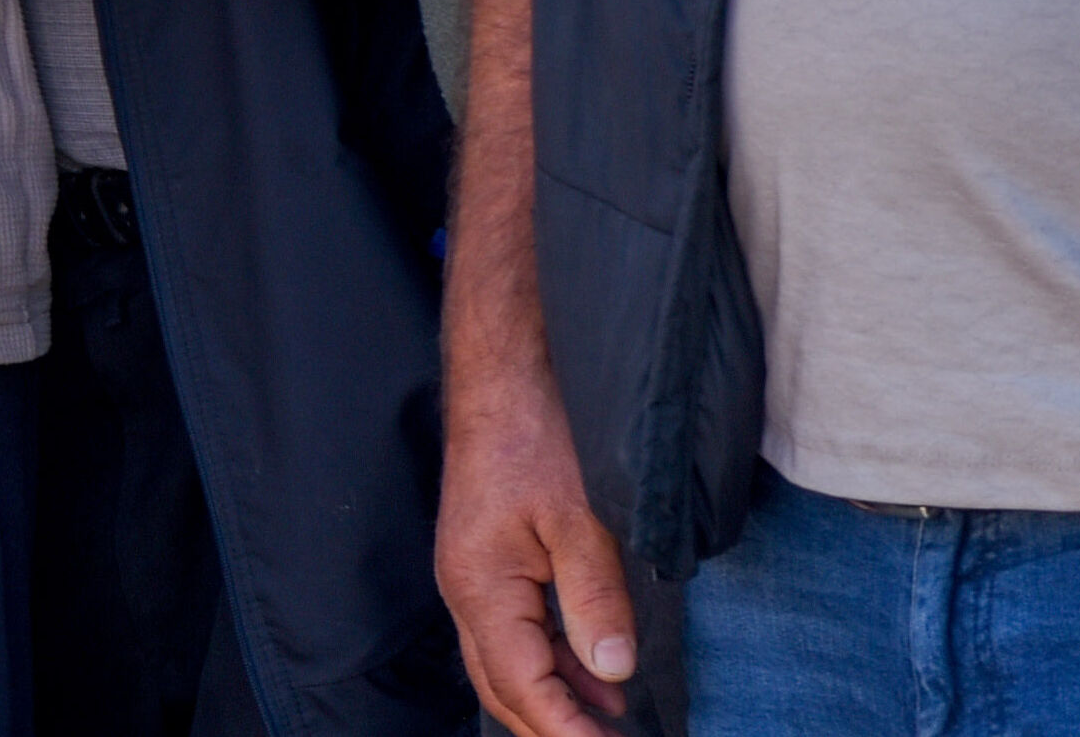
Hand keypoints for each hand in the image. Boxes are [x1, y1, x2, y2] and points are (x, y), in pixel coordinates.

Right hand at [440, 336, 637, 732]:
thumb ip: (595, 599)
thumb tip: (613, 672)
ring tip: (613, 727)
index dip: (567, 731)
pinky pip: (518, 634)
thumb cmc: (535, 437)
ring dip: (558, 700)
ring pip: (509, 664)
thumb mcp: (579, 519)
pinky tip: (598, 676)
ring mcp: (473, 578)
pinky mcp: (489, 564)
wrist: (502, 378)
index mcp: (480, 587)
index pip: (522, 686)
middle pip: (503, 688)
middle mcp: (465, 591)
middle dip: (553, 728)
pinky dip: (556, 664)